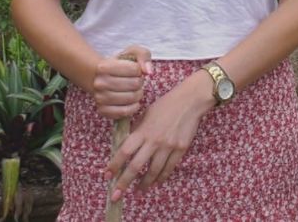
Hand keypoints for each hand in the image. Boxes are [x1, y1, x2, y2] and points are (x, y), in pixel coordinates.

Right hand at [91, 45, 153, 119]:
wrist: (103, 79)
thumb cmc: (121, 65)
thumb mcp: (132, 53)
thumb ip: (143, 55)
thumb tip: (148, 72)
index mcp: (104, 67)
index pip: (134, 69)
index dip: (139, 70)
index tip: (135, 71)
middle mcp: (99, 83)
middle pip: (134, 84)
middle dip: (140, 83)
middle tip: (136, 82)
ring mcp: (99, 98)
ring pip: (130, 98)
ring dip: (138, 95)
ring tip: (134, 90)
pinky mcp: (102, 111)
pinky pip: (124, 112)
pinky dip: (133, 108)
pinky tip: (132, 102)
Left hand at [103, 72, 212, 199]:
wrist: (190, 101)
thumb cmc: (166, 105)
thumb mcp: (146, 114)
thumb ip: (137, 130)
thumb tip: (127, 145)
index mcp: (143, 131)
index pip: (124, 152)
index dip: (115, 165)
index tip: (107, 176)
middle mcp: (154, 141)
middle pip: (136, 166)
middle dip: (124, 183)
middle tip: (116, 196)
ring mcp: (168, 146)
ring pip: (153, 171)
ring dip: (144, 184)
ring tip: (138, 191)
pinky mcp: (180, 149)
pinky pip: (169, 168)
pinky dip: (161, 177)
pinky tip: (156, 182)